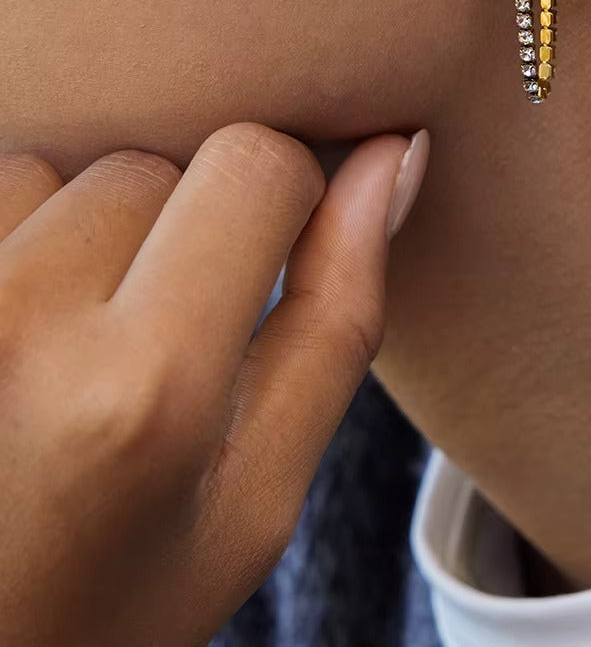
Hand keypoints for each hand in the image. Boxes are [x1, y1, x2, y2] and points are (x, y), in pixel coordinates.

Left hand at [0, 121, 428, 646]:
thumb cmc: (105, 595)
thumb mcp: (257, 493)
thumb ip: (338, 316)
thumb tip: (392, 156)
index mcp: (148, 388)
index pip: (253, 164)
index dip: (286, 195)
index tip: (271, 253)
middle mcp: (22, 325)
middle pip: (153, 166)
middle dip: (175, 228)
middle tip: (150, 339)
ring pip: (57, 171)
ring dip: (76, 232)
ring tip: (64, 343)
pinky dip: (10, 240)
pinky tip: (9, 329)